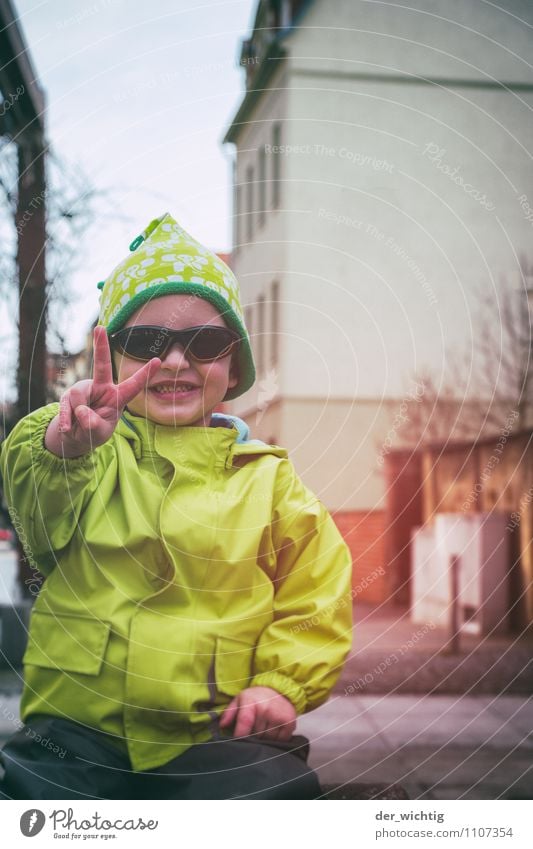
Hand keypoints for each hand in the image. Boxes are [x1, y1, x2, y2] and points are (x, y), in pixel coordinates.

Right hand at [45, 326, 160, 457]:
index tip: (157, 360)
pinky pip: (66, 405)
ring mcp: (83, 390)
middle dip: (101, 346)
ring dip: (79, 414)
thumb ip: (94, 424)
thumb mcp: (99, 433)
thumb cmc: (94, 431)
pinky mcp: (67, 397)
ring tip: (80, 426)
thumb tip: (83, 411)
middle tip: (100, 327)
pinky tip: (69, 429)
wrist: (75, 437)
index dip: (145, 374)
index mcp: (117, 397)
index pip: (133, 385)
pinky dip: (67, 420)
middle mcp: (101, 388)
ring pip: (79, 395)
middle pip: (102, 366)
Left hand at [219, 686, 296, 741]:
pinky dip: (276, 739)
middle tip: (254, 727)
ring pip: (267, 740)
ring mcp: (279, 716)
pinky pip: (280, 740)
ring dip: (264, 738)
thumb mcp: (240, 699)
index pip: (245, 722)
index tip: (238, 741)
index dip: (240, 735)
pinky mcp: (290, 722)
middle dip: (253, 735)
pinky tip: (273, 729)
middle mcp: (266, 708)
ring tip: (264, 726)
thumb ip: (229, 712)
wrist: (279, 689)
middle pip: (255, 735)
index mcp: (251, 701)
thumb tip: (222, 726)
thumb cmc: (256, 698)